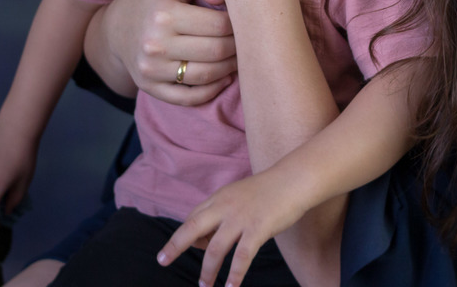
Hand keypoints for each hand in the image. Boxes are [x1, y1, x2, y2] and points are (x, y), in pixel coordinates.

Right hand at [93, 0, 236, 105]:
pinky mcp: (150, 88)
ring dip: (229, 68)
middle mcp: (155, 44)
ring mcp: (151, 70)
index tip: (243, 21)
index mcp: (164, 14)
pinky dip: (212, 91)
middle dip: (238, 47)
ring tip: (238, 57)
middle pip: (215, 51)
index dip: (238, 24)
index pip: (218, 24)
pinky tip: (223, 78)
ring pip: (206, 76)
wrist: (120, 27)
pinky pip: (189, 98)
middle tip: (247, 41)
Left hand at [156, 167, 309, 286]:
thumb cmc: (268, 191)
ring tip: (204, 286)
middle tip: (162, 260)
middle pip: (193, 227)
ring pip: (216, 249)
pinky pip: (242, 256)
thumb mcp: (239, 197)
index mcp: (219, 198)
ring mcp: (241, 218)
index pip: (193, 217)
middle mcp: (225, 207)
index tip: (182, 248)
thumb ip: (222, 214)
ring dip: (208, 271)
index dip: (185, 235)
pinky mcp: (258, 229)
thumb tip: (206, 240)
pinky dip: (235, 274)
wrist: (293, 180)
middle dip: (176, 245)